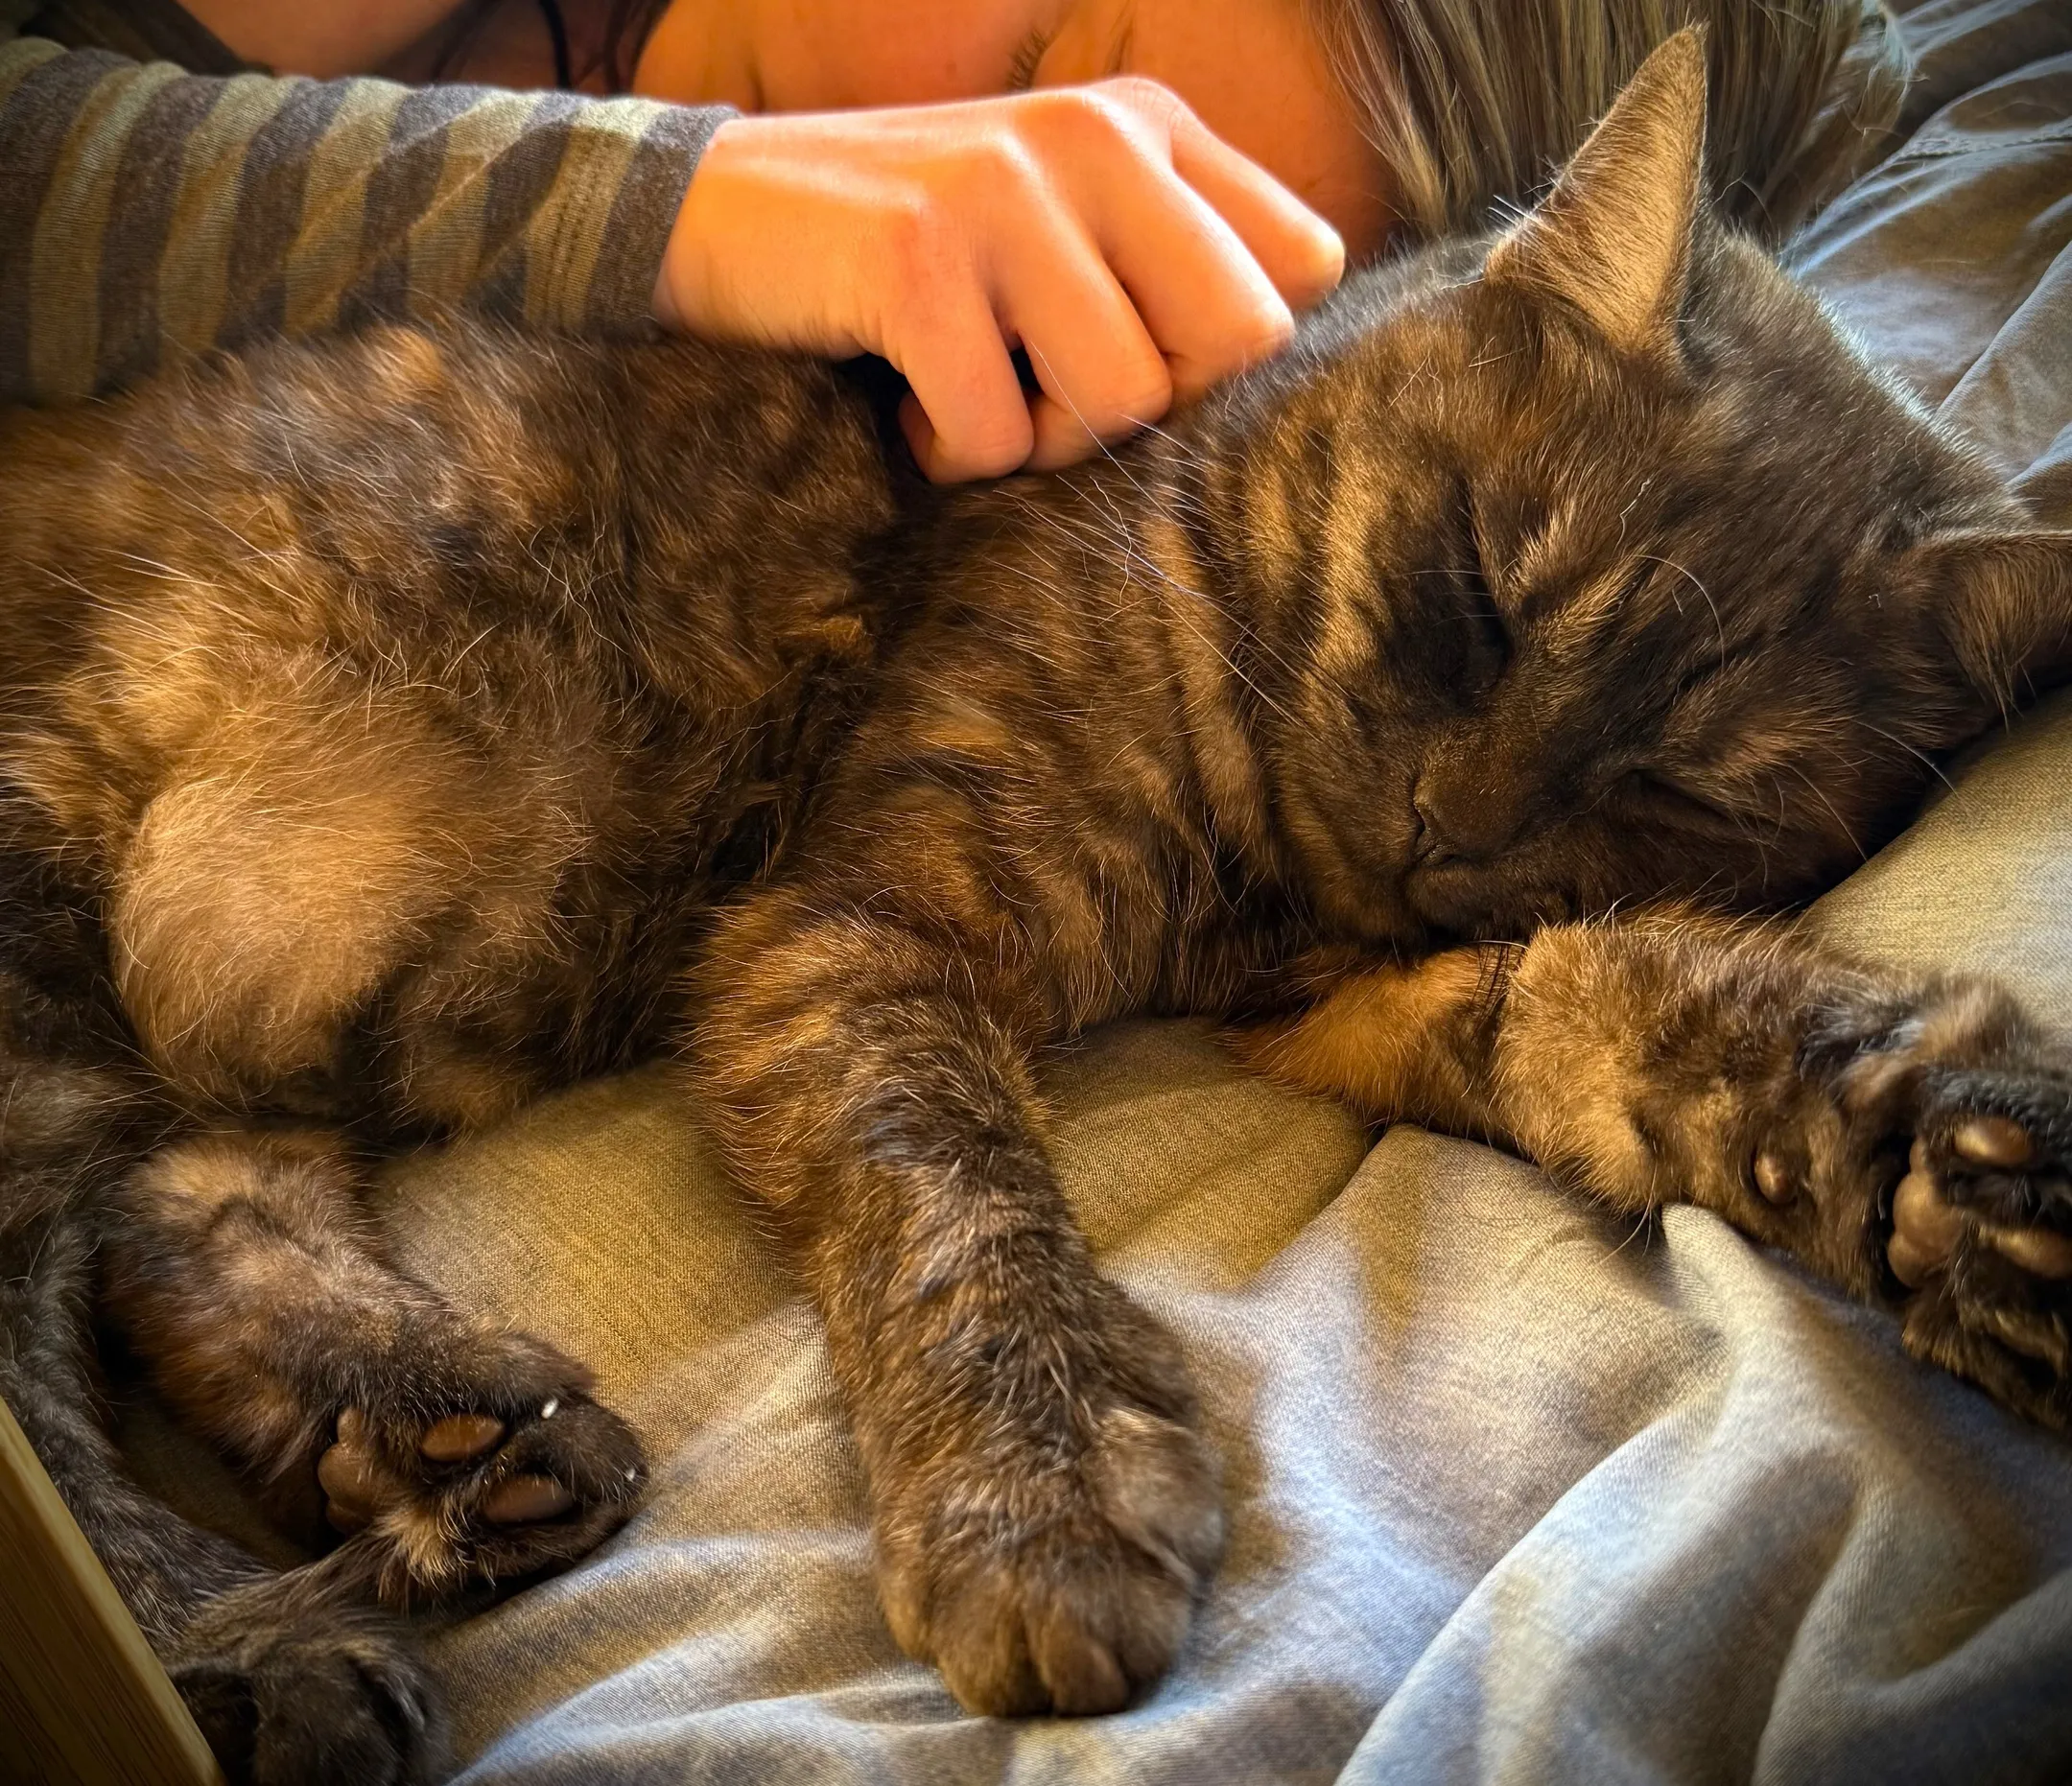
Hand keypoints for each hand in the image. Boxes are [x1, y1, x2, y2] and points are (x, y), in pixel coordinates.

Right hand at [652, 79, 1344, 481]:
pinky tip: (904, 404)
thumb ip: (1170, 267)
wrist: (711, 215)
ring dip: (1040, 441)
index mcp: (1145, 123)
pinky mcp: (917, 262)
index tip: (1138, 357)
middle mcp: (1092, 135)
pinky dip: (947, 455)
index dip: (1234, 354)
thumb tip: (1270, 382)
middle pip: (1241, 339)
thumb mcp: (1060, 226)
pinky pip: (997, 438)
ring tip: (969, 393)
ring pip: (1123, 402)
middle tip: (1054, 392)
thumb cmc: (909, 255)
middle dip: (1153, 407)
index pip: (1307, 266)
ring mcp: (1004, 191)